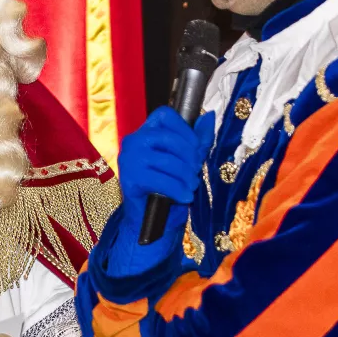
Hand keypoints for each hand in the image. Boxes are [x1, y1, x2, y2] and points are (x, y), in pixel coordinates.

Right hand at [104, 107, 214, 275]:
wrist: (149, 222)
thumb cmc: (167, 189)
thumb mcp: (186, 161)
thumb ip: (197, 140)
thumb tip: (209, 116)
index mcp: (144, 132)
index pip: (164, 115)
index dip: (185, 130)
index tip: (195, 150)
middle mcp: (132, 141)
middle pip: (169, 138)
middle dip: (190, 157)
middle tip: (195, 173)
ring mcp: (128, 160)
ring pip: (168, 161)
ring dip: (186, 177)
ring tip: (191, 187)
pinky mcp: (130, 180)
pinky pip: (161, 180)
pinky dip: (177, 190)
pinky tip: (184, 198)